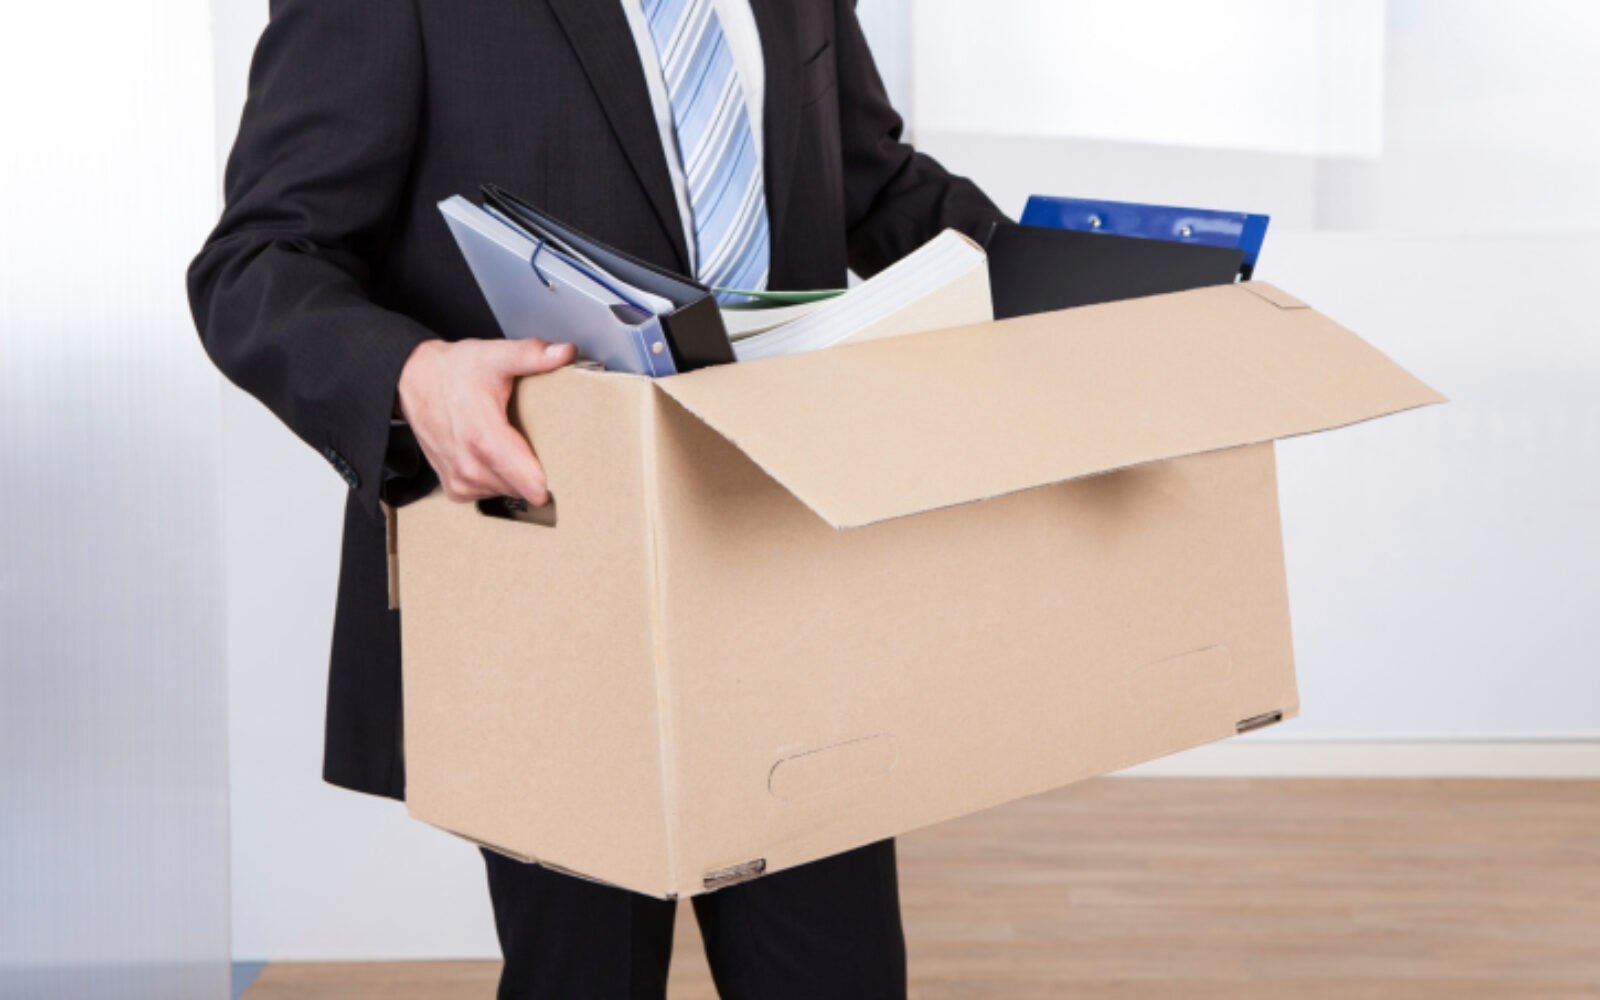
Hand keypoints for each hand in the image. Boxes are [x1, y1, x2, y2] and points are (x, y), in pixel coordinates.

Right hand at [396, 337, 576, 504]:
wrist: (414, 380)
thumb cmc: (455, 370)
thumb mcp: (495, 356)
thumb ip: (532, 355)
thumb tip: (565, 352)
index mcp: (484, 440)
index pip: (531, 485)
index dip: (555, 478)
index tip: (567, 464)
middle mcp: (470, 468)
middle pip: (525, 490)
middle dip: (538, 473)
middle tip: (542, 445)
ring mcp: (461, 481)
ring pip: (509, 493)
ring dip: (517, 477)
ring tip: (517, 447)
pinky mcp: (455, 488)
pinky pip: (489, 494)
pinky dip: (498, 480)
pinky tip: (497, 456)